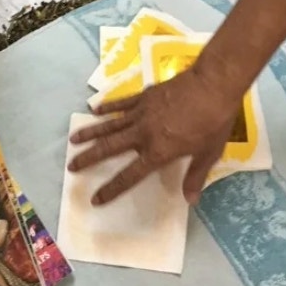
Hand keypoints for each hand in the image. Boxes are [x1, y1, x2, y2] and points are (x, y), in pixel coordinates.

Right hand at [68, 65, 241, 205]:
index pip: (130, 175)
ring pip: (110, 125)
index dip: (112, 188)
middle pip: (110, 149)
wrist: (213, 85)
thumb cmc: (214, 122)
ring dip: (90, 133)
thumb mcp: (209, 153)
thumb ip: (195, 176)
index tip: (95, 198)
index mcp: (158, 152)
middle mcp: (143, 134)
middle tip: (71, 165)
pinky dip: (107, 107)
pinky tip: (95, 110)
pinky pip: (121, 104)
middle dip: (89, 158)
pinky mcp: (144, 96)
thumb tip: (189, 200)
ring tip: (73, 139)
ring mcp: (141, 113)